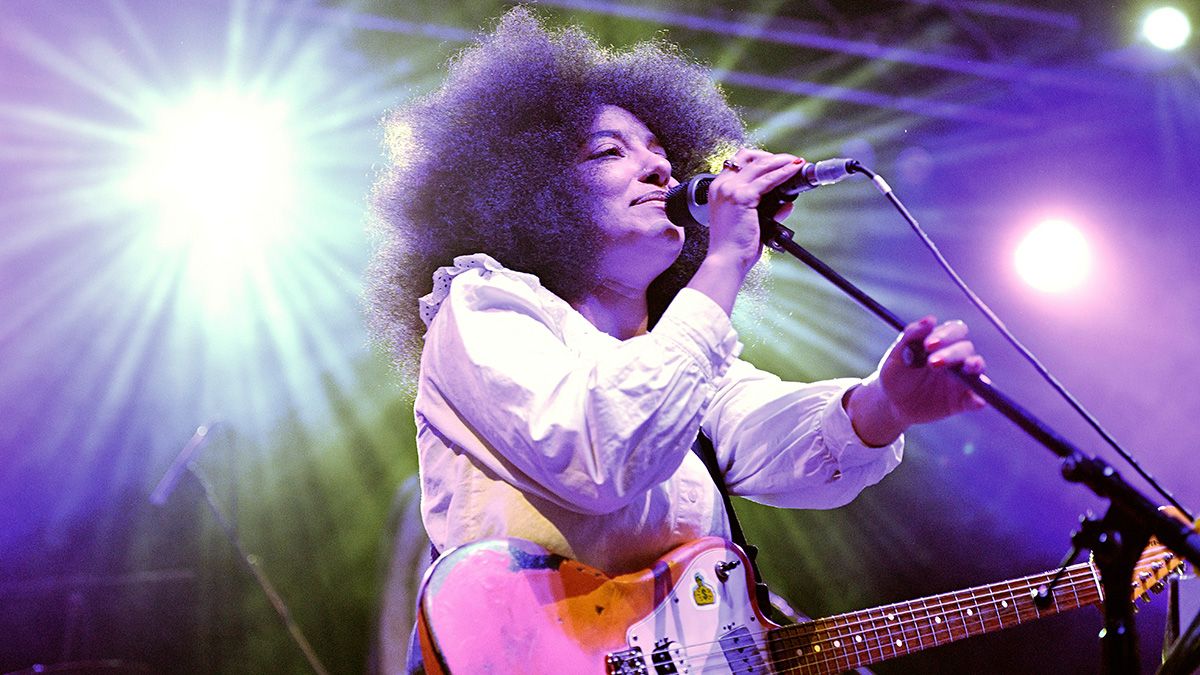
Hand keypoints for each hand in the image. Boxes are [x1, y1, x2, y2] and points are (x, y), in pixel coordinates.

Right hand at [703, 148, 805, 275]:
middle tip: (789, 160)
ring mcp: (731, 190)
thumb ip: (765, 210)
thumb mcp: (749, 221)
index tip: (775, 161)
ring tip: (796, 163)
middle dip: (771, 156)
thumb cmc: (734, 246)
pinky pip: (769, 179)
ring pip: (760, 165)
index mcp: (719, 189)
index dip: (759, 158)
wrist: (727, 260)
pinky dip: (784, 173)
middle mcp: (722, 186)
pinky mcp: (742, 197)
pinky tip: (794, 172)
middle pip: (748, 157)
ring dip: (781, 161)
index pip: (738, 162)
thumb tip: (785, 204)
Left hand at [847, 316, 986, 445]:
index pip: (954, 330)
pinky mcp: (962, 401)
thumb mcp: (896, 356)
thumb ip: (911, 336)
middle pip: (965, 348)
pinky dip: (978, 399)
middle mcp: (955, 359)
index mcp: (941, 343)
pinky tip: (977, 401)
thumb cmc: (895, 375)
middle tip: (932, 363)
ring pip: (976, 368)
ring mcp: (961, 379)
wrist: (890, 404)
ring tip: (968, 367)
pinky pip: (975, 399)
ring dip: (974, 365)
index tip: (928, 345)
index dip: (945, 335)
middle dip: (951, 353)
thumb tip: (930, 319)